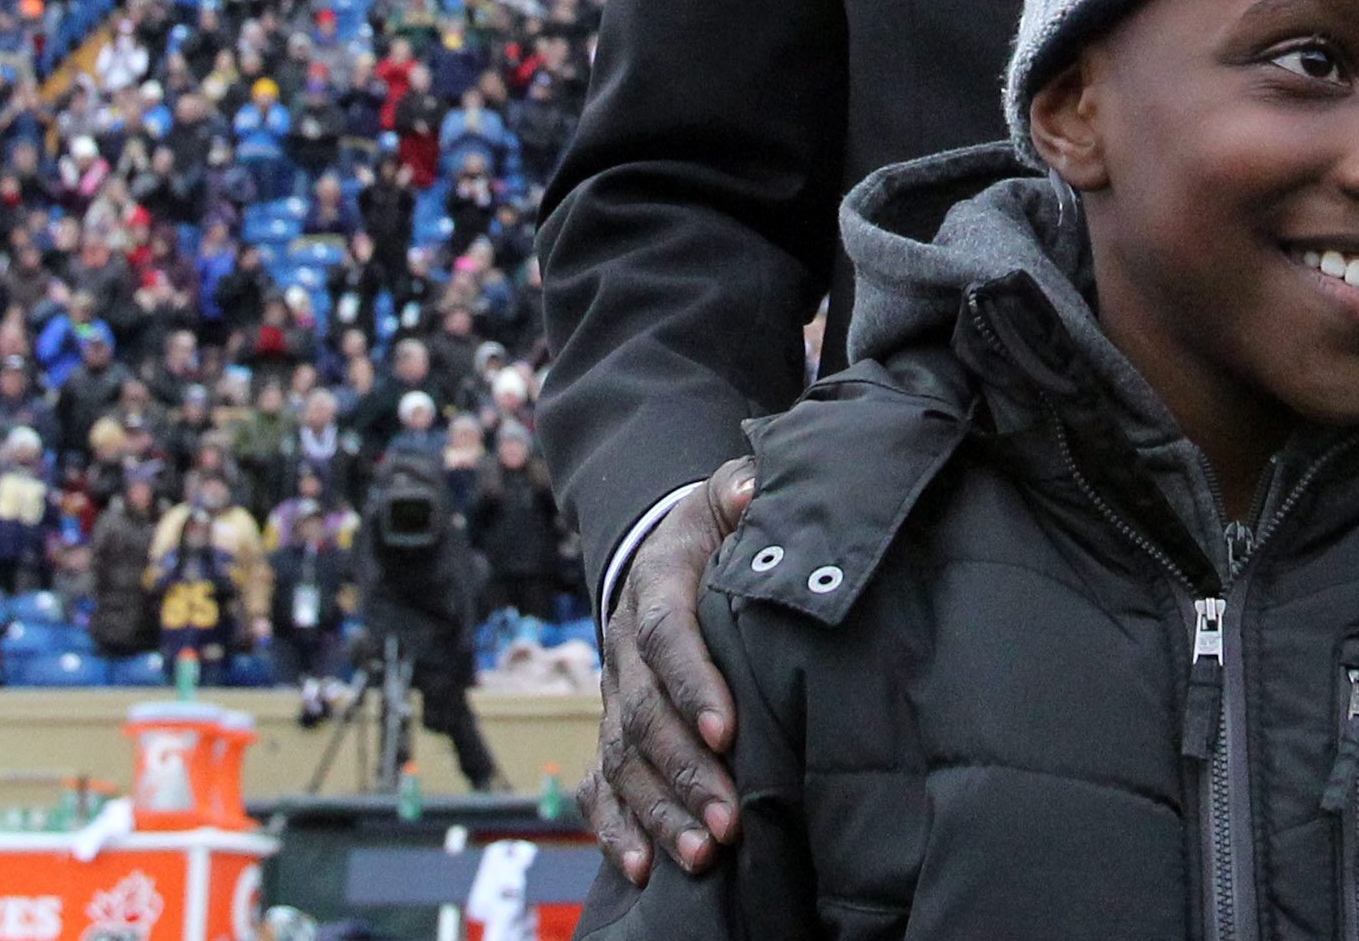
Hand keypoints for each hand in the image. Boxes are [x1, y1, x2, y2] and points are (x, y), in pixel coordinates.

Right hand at [592, 457, 753, 883]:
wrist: (663, 543)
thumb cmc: (716, 526)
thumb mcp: (731, 493)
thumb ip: (746, 488)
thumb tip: (757, 489)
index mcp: (656, 583)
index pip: (667, 635)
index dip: (694, 684)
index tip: (729, 730)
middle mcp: (623, 647)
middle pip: (644, 714)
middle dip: (684, 770)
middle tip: (728, 819)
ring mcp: (614, 693)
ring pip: (624, 758)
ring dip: (658, 811)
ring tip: (700, 855)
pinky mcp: (614, 730)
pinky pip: (601, 785)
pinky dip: (617, 828)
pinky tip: (641, 869)